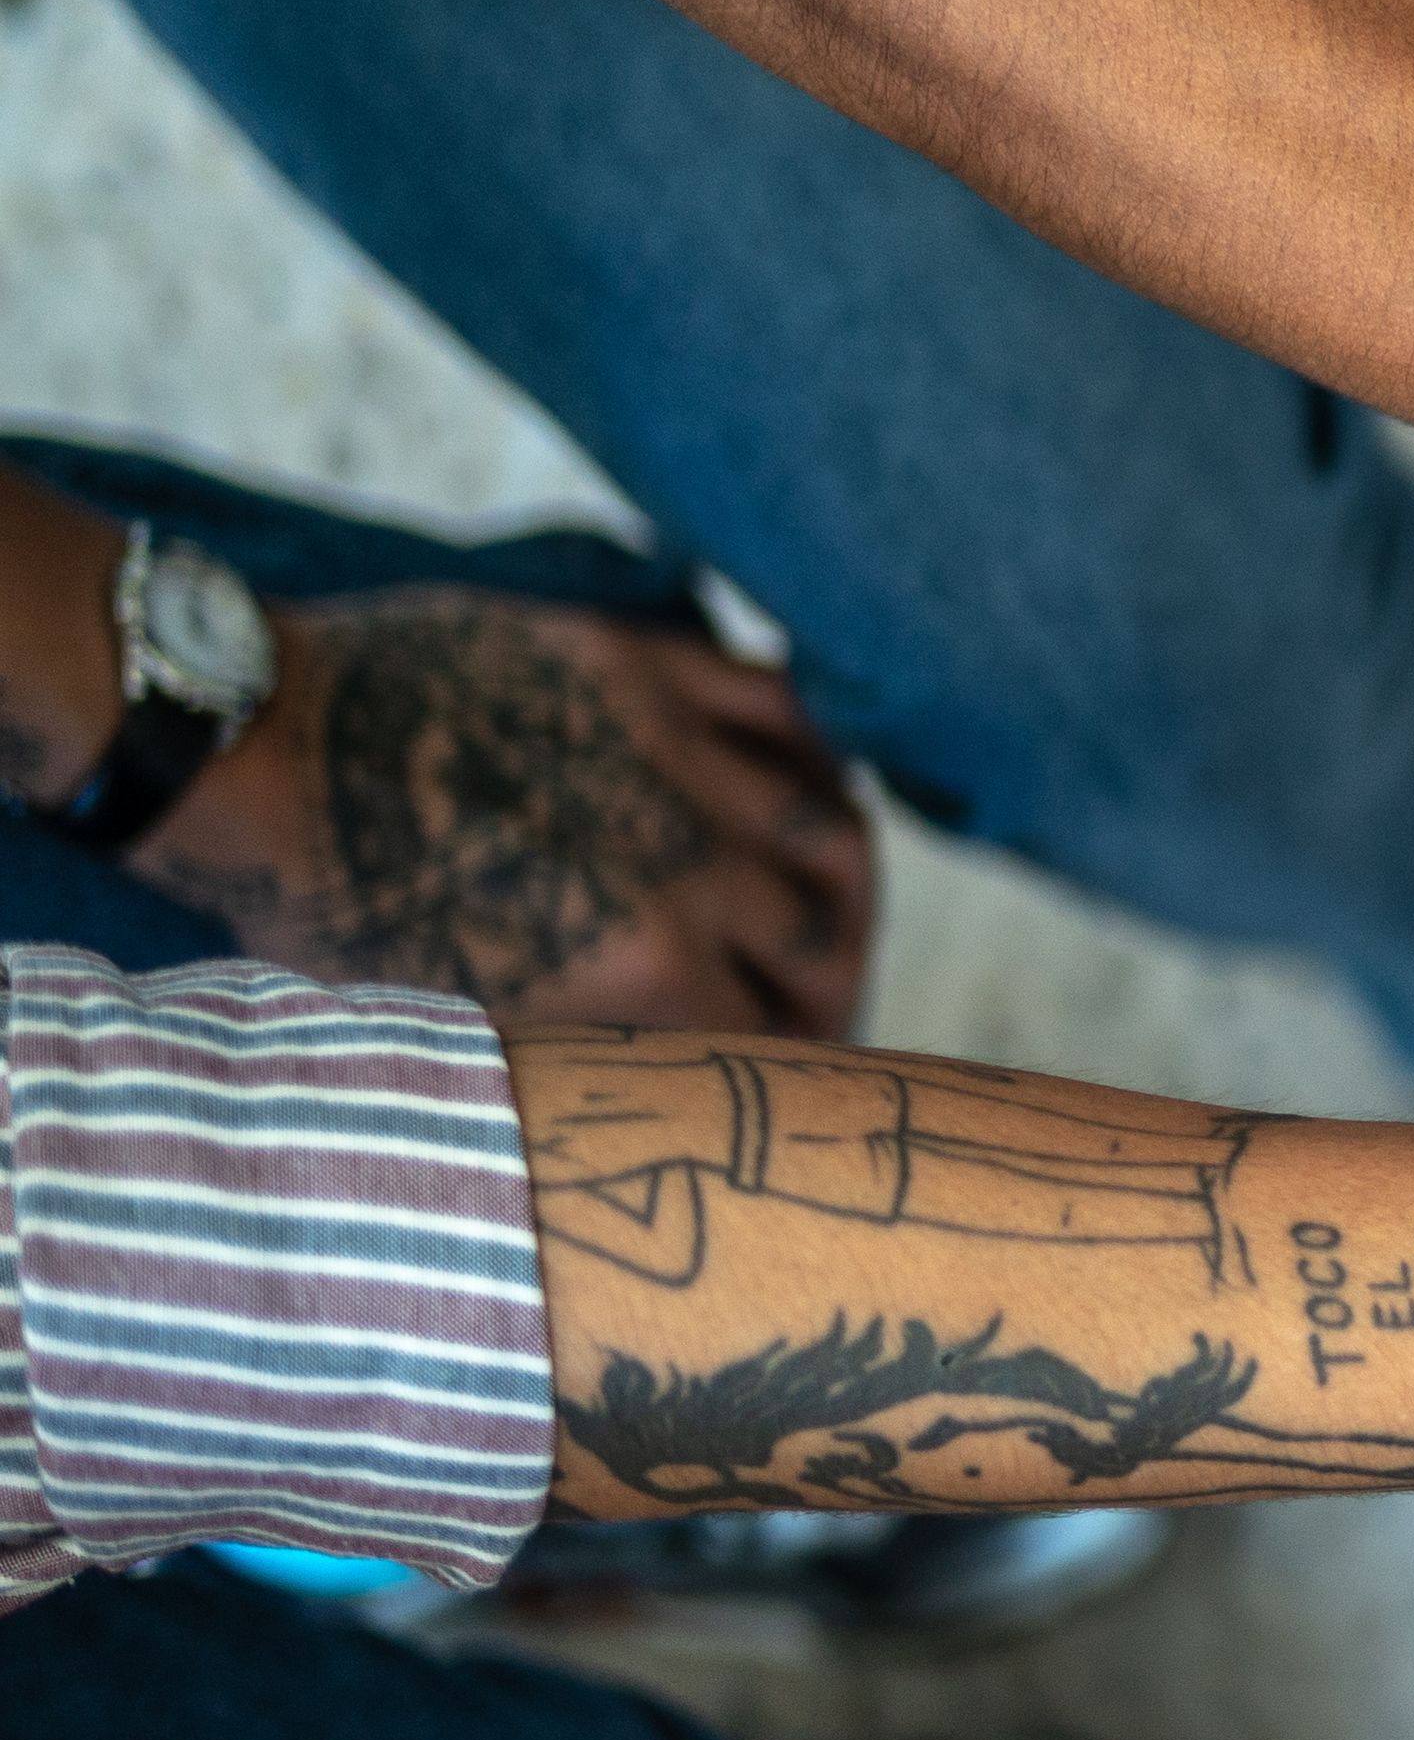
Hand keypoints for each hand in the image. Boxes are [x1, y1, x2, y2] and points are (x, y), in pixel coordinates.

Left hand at [137, 595, 873, 1033]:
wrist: (248, 751)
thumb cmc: (320, 901)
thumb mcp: (455, 1013)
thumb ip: (581, 1033)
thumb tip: (652, 1064)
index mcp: (644, 964)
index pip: (780, 1035)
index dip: (794, 1066)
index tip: (784, 1074)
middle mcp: (690, 862)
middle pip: (826, 935)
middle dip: (834, 981)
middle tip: (814, 997)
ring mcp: (674, 752)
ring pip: (829, 821)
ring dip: (840, 876)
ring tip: (823, 897)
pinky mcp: (641, 665)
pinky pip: (776, 702)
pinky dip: (809, 747)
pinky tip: (799, 779)